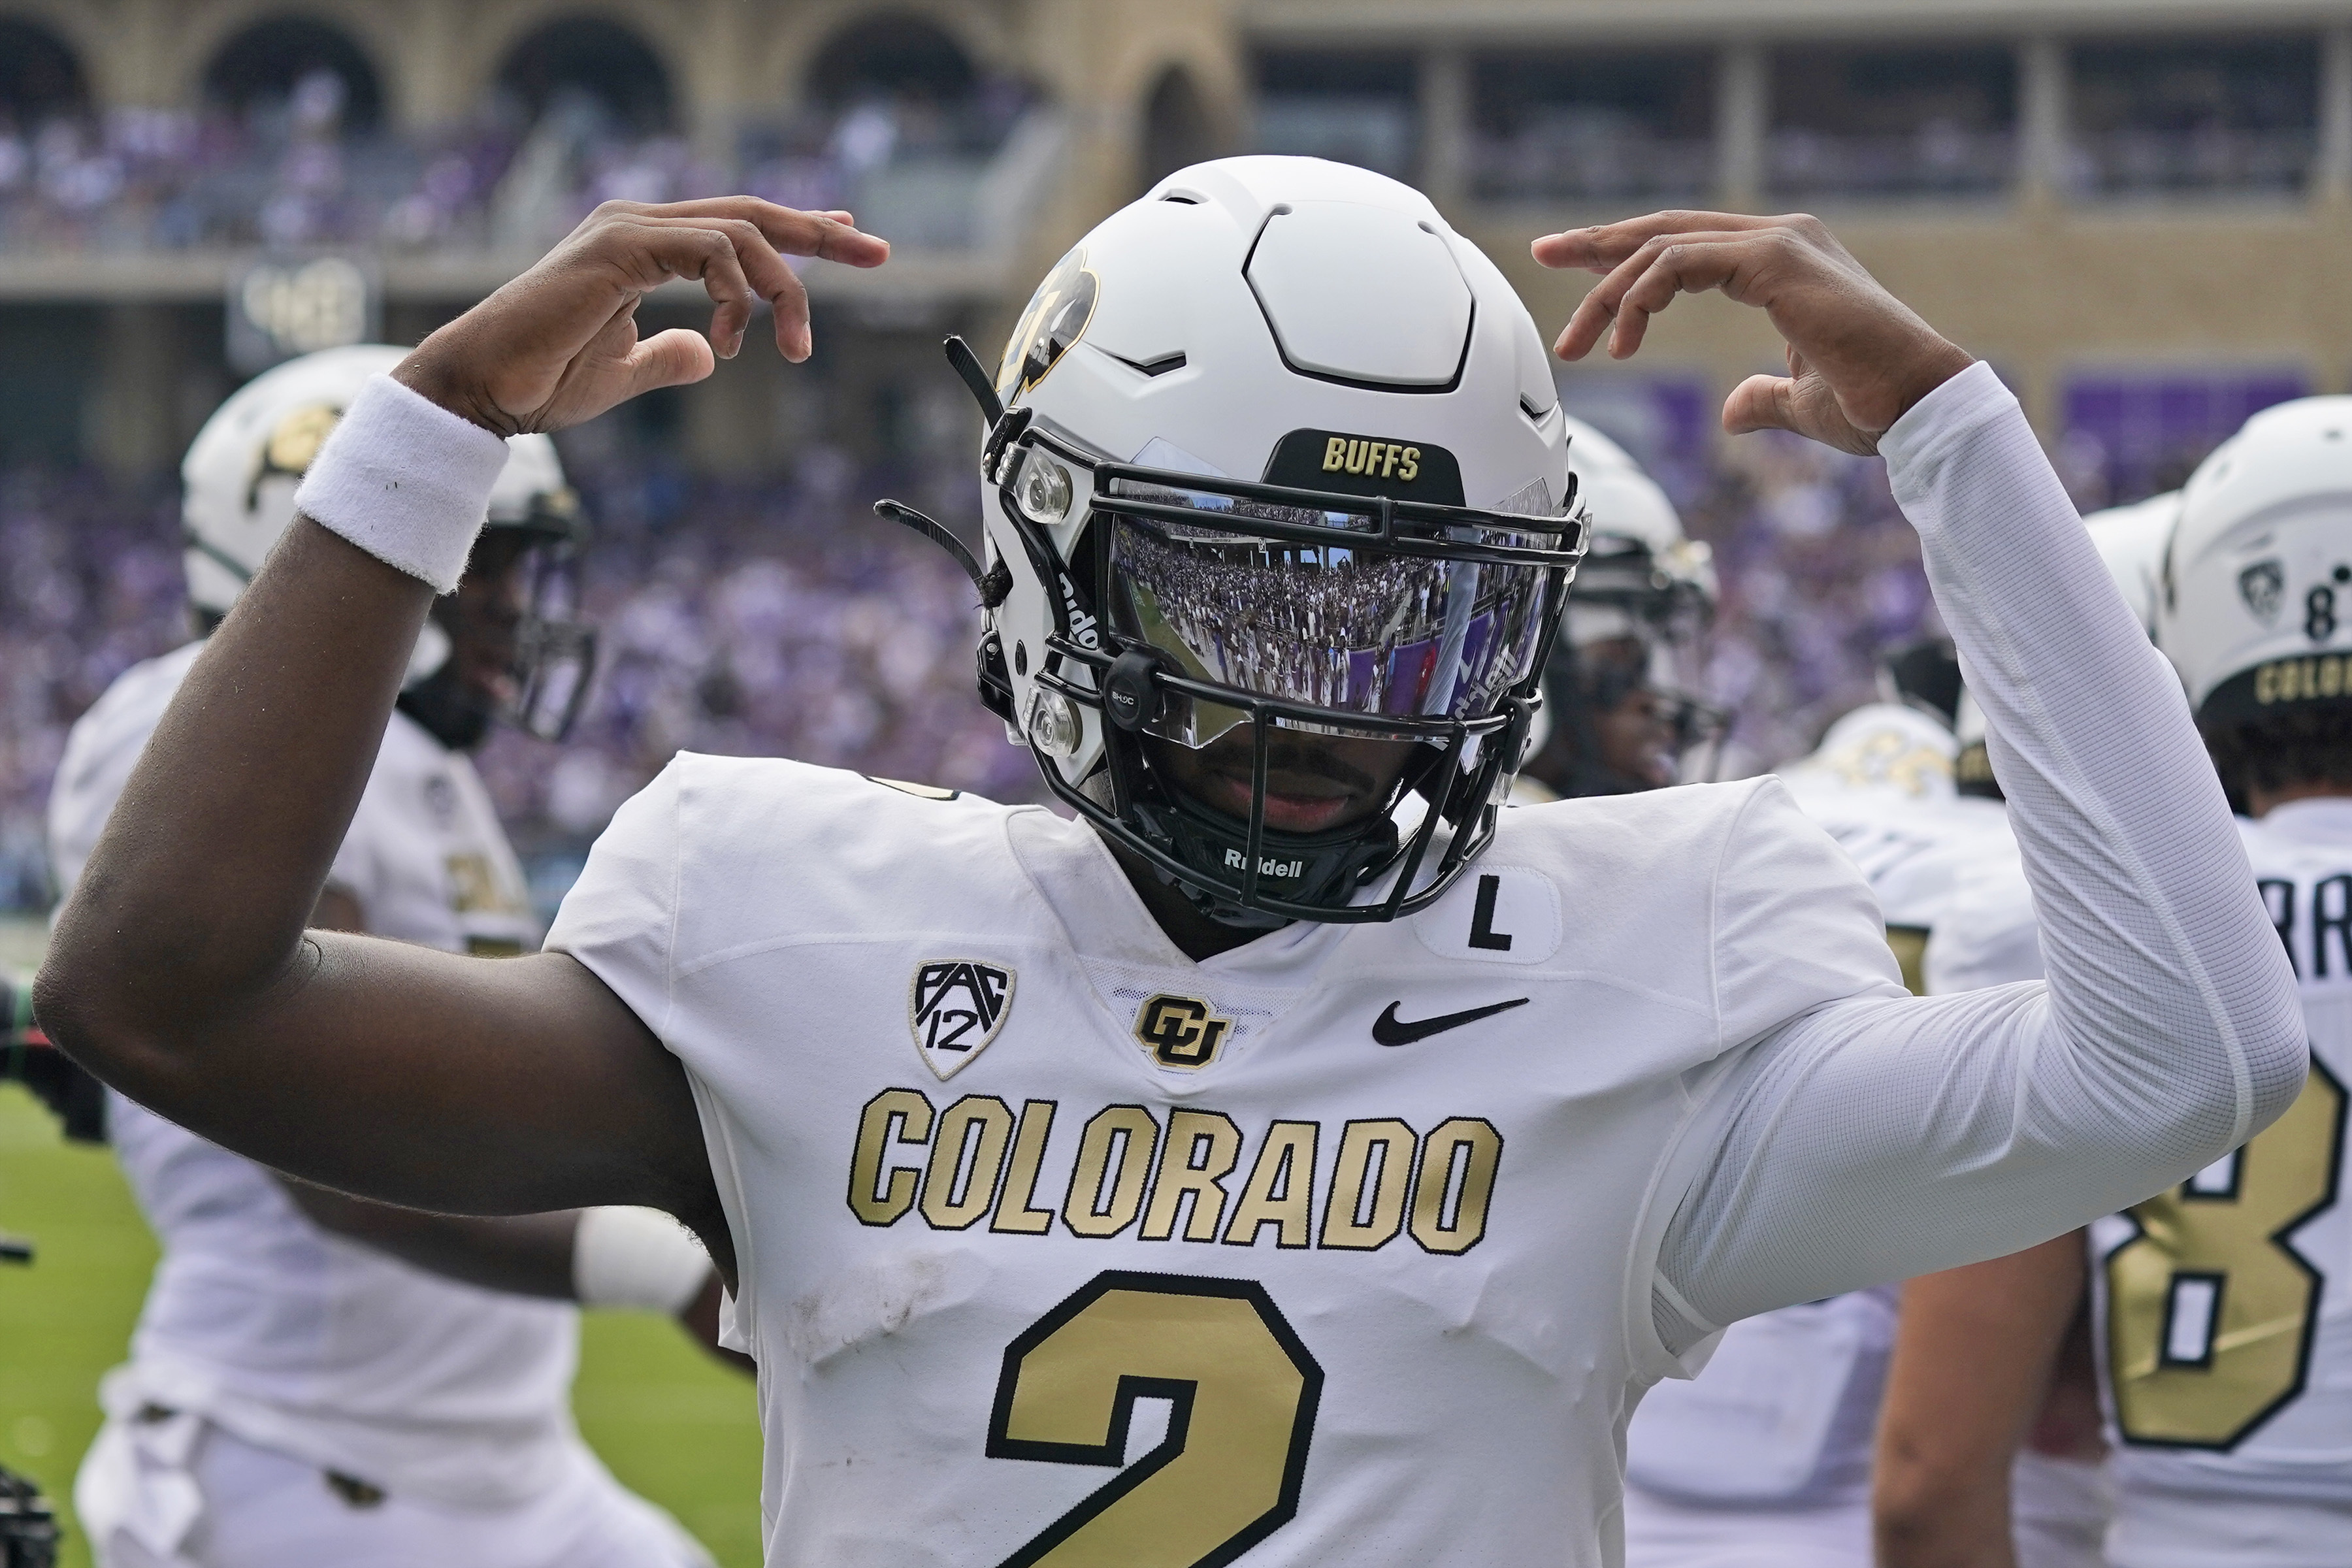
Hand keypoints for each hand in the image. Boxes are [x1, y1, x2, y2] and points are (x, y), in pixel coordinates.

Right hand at [395, 198, 888, 435]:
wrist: (484, 390)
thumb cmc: (542, 382)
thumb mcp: (625, 371)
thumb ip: (670, 355)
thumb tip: (708, 353)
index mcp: (644, 244)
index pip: (736, 223)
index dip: (796, 228)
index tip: (847, 236)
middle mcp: (640, 222)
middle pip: (752, 211)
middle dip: (820, 232)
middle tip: (879, 253)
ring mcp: (629, 227)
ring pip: (741, 230)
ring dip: (785, 289)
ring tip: (799, 348)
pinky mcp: (622, 245)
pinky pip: (710, 248)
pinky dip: (739, 293)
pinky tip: (733, 342)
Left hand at [1533, 212, 1973, 456]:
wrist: (1918, 407)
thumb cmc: (1873, 406)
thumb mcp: (1799, 403)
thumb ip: (1761, 398)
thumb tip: (1731, 410)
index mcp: (1782, 260)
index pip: (1686, 244)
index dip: (1627, 255)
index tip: (1577, 266)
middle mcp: (1779, 238)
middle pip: (1666, 229)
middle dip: (1599, 243)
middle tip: (1545, 251)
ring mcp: (1778, 242)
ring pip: (1662, 246)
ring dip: (1609, 292)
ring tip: (1579, 342)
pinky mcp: (1774, 260)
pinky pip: (1680, 261)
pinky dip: (1641, 295)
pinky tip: (1621, 338)